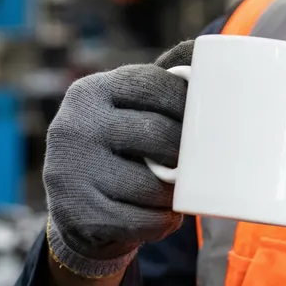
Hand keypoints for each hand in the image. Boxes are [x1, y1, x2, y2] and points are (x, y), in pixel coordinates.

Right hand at [43, 40, 193, 277]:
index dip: (187, 101)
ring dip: (176, 191)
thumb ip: (164, 85)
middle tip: (202, 157)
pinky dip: (162, 221)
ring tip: (188, 188)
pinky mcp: (75, 213)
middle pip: (155, 134)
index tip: (207, 114)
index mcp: (91, 91)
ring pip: (148, 184)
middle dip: (185, 150)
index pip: (153, 85)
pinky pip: (137, 220)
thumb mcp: (130, 107)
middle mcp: (74, 126)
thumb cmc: (123, 143)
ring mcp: (69, 171)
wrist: (76, 203)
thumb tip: (215, 63)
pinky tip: (169, 214)